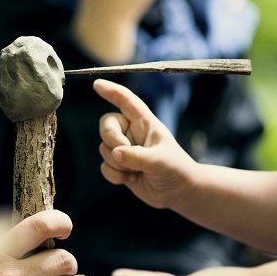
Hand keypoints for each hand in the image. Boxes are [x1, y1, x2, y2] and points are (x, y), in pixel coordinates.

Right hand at [94, 79, 196, 208]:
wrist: (178, 191)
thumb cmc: (176, 169)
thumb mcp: (160, 160)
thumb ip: (137, 156)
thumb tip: (116, 153)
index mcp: (145, 123)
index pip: (126, 101)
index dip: (112, 91)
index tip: (97, 84)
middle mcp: (132, 133)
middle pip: (106, 125)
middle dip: (111, 140)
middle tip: (124, 152)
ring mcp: (124, 149)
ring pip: (103, 149)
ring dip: (117, 163)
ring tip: (137, 171)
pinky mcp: (119, 166)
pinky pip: (104, 167)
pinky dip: (115, 175)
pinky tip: (132, 179)